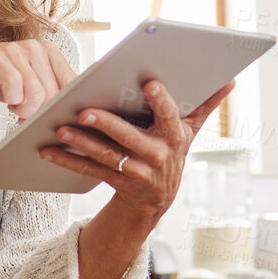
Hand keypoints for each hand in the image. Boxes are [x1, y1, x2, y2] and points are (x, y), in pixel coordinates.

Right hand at [0, 39, 75, 119]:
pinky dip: (10, 100)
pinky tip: (6, 98)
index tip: (55, 117)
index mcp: (50, 52)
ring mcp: (15, 50)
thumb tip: (75, 113)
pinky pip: (13, 86)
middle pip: (53, 94)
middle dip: (39, 112)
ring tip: (14, 104)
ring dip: (23, 109)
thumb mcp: (32, 87)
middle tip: (25, 111)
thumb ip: (54, 93)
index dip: (64, 106)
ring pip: (36, 94)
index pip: (72, 83)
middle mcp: (36, 47)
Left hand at [40, 79, 234, 225]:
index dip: (161, 101)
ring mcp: (137, 173)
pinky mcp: (116, 184)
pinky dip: (67, 160)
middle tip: (83, 110)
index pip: (169, 115)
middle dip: (106, 124)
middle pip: (129, 137)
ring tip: (59, 130)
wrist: (156, 198)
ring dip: (81, 143)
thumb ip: (206, 104)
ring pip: (106, 156)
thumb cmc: (169, 151)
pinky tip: (46, 150)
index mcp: (174, 136)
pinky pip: (89, 171)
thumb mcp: (189, 130)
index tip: (148, 83)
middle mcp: (158, 156)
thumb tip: (231, 80)